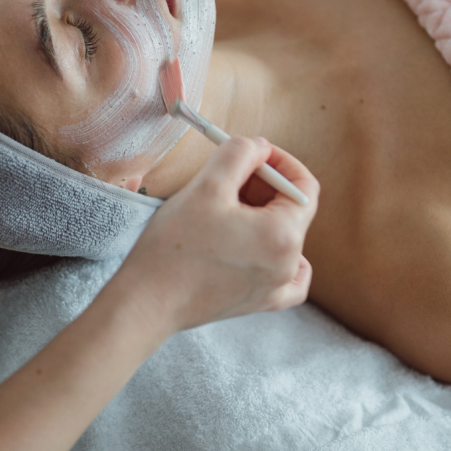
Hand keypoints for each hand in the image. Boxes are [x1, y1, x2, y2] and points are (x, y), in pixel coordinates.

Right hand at [112, 137, 319, 333]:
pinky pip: (288, 276)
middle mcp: (288, 264)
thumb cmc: (174, 247)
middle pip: (292, 210)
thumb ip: (240, 154)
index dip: (280, 162)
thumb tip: (260, 147)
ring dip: (261, 214)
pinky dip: (280, 255)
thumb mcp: (207, 185)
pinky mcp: (260, 302)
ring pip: (284, 236)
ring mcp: (276, 287)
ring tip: (225, 209)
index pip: (303, 186)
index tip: (254, 153)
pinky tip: (262, 246)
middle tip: (229, 175)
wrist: (147, 302)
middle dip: (265, 185)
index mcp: (283, 235)